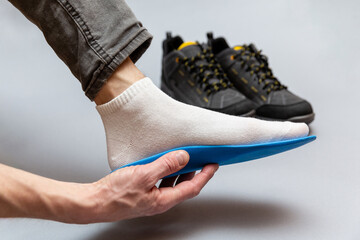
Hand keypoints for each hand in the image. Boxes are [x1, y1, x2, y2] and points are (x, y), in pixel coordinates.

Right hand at [86, 150, 217, 222]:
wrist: (94, 202)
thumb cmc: (114, 194)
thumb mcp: (144, 175)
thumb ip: (165, 165)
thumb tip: (183, 157)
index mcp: (163, 200)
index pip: (192, 187)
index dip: (205, 176)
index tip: (213, 165)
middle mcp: (159, 201)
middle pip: (184, 186)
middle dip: (196, 173)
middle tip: (202, 160)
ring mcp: (151, 198)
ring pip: (172, 184)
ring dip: (181, 171)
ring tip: (185, 158)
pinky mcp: (143, 193)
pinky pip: (161, 181)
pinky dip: (166, 171)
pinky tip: (162, 163)